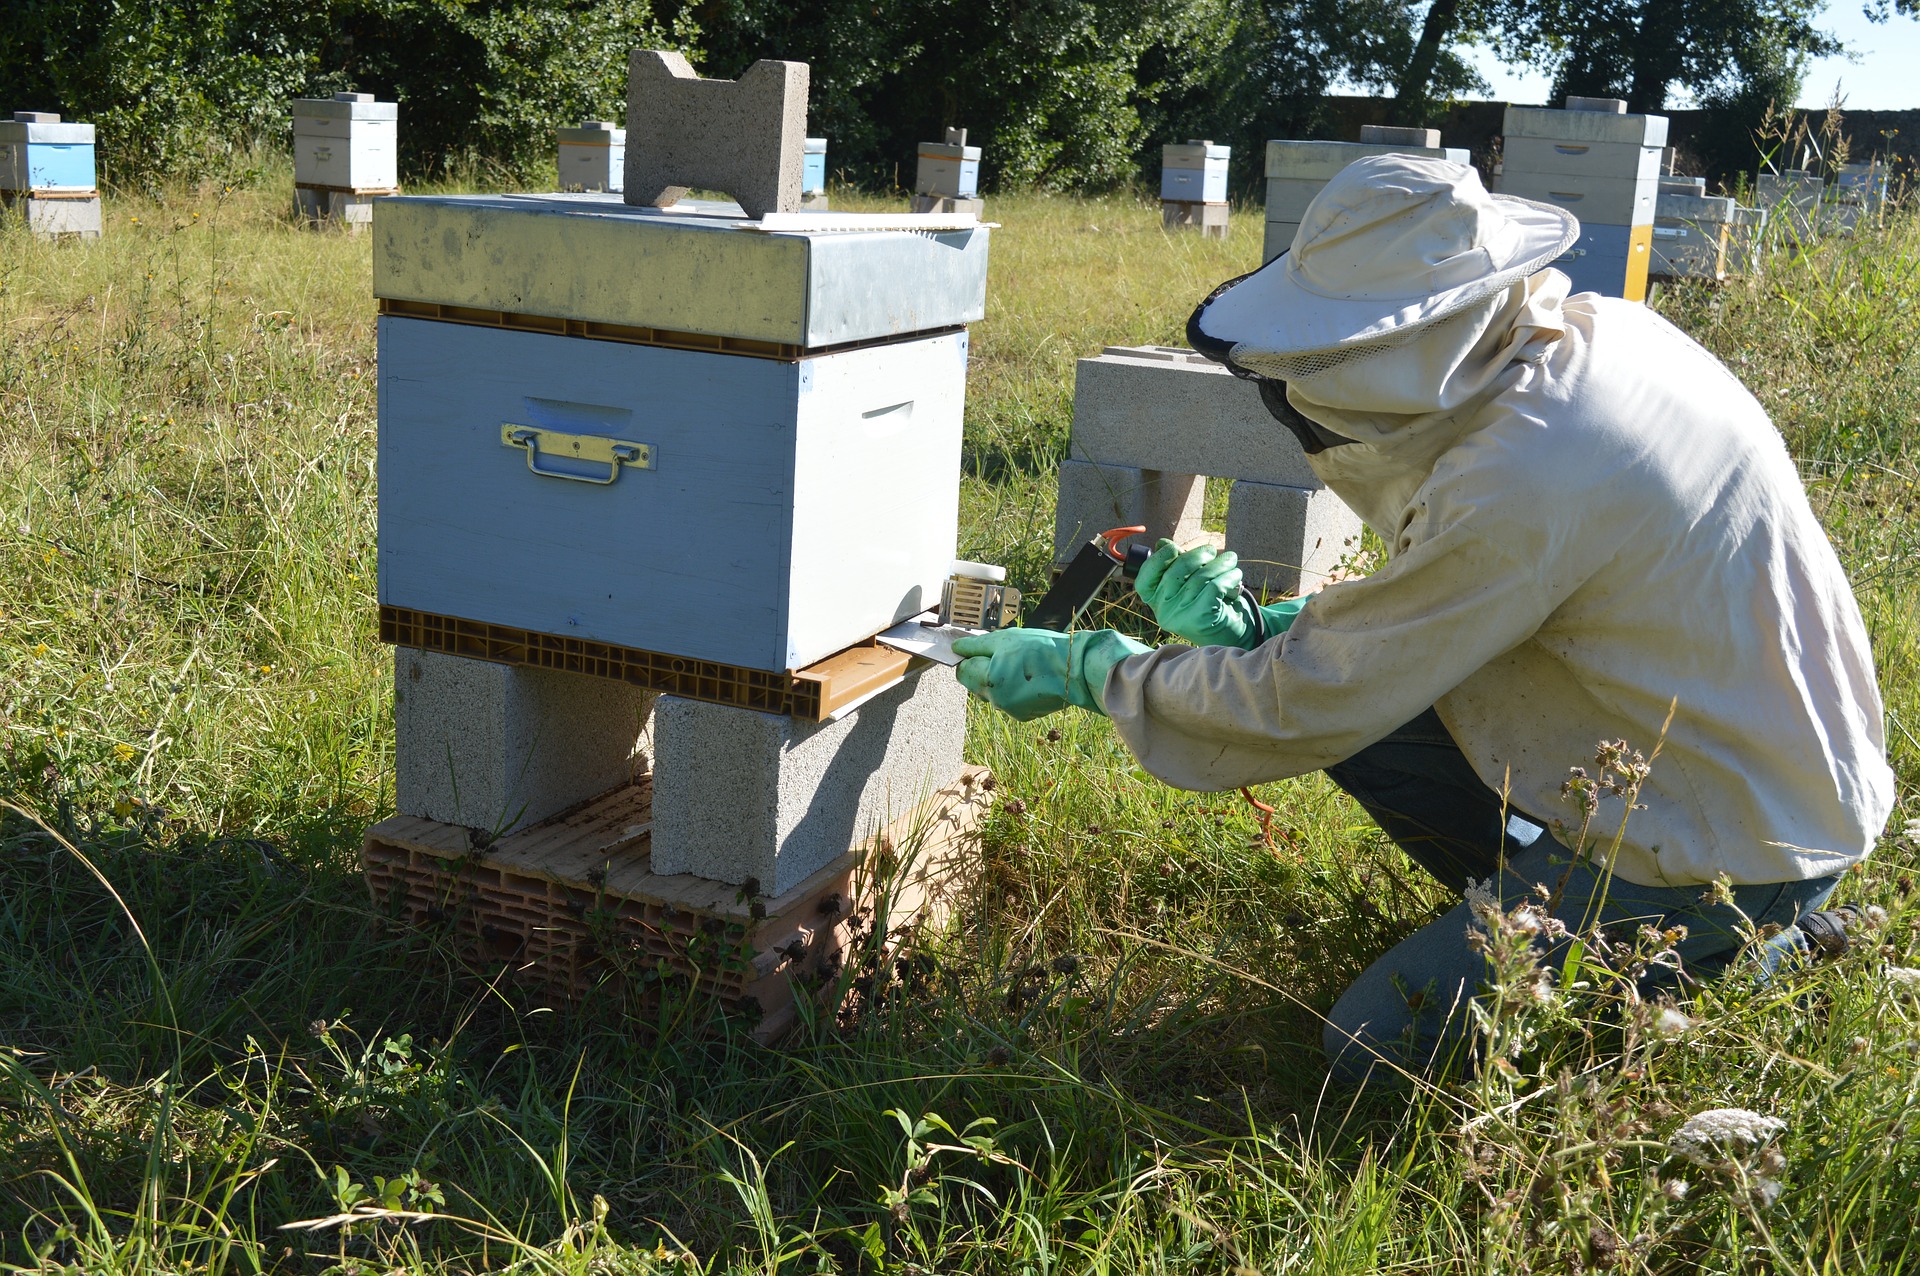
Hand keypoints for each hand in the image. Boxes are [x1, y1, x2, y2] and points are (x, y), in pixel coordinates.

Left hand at [952, 628, 1071, 720]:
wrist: (1076, 670)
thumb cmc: (1041, 651)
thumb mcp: (1005, 639)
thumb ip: (977, 646)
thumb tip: (957, 648)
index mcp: (988, 681)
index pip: (962, 672)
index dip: (969, 658)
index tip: (981, 650)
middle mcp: (996, 701)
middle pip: (976, 684)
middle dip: (984, 669)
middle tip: (1005, 654)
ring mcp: (1011, 710)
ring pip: (994, 693)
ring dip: (1000, 680)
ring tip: (1022, 664)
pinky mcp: (1025, 714)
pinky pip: (1010, 700)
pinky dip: (1015, 689)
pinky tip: (1031, 677)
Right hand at [1133, 540, 1259, 648]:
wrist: (1230, 633)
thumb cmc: (1206, 602)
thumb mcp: (1187, 584)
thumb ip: (1174, 565)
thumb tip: (1162, 543)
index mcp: (1154, 599)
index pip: (1146, 575)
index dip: (1159, 557)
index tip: (1176, 549)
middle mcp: (1163, 609)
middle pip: (1177, 570)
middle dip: (1198, 555)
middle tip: (1212, 552)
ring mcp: (1179, 616)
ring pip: (1200, 577)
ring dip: (1221, 564)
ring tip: (1230, 561)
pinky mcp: (1199, 619)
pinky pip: (1214, 587)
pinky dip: (1229, 577)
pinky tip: (1235, 576)